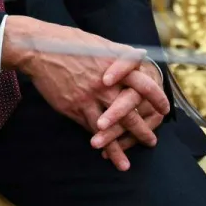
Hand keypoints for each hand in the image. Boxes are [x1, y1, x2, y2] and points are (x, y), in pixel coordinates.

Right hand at [1, 18, 169, 169]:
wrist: (40, 49)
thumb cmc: (70, 42)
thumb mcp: (100, 43)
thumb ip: (120, 55)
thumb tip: (139, 57)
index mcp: (117, 63)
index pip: (144, 83)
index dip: (156, 98)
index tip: (164, 110)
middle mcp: (107, 81)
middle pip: (131, 109)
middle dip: (143, 129)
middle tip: (152, 141)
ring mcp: (91, 95)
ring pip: (112, 125)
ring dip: (122, 144)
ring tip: (128, 163)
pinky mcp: (74, 106)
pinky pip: (91, 128)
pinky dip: (99, 143)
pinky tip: (105, 155)